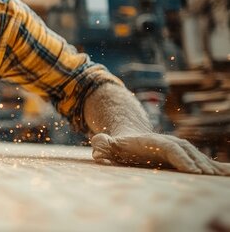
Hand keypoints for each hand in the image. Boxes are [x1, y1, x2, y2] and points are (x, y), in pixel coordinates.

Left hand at [91, 132, 229, 174]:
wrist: (130, 138)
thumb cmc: (118, 145)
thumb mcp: (108, 143)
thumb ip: (103, 142)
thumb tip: (98, 142)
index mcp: (154, 142)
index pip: (171, 148)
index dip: (181, 158)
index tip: (192, 171)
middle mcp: (170, 143)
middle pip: (188, 152)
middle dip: (199, 164)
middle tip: (209, 178)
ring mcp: (179, 149)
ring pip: (198, 157)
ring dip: (211, 167)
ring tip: (222, 178)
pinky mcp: (185, 157)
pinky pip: (203, 162)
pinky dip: (218, 168)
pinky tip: (229, 174)